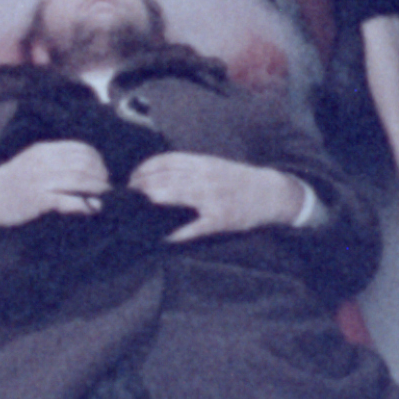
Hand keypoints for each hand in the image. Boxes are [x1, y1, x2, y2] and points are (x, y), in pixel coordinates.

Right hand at [0, 139, 110, 234]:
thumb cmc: (13, 181)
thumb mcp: (33, 162)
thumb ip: (56, 162)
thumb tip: (85, 170)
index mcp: (44, 150)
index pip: (80, 148)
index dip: (98, 160)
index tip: (104, 172)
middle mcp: (44, 162)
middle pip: (83, 164)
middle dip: (100, 176)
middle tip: (107, 187)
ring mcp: (40, 180)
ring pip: (79, 180)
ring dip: (96, 189)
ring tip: (104, 198)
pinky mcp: (37, 200)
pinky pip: (67, 200)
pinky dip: (83, 205)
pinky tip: (90, 209)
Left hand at [128, 152, 300, 242]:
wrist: (270, 193)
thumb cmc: (238, 180)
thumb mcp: (214, 165)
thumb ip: (189, 168)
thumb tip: (157, 173)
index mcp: (204, 163)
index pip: (167, 161)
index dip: (145, 168)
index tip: (132, 177)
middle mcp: (207, 177)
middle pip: (167, 178)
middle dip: (144, 186)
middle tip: (129, 195)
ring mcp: (213, 198)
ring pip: (177, 196)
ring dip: (155, 201)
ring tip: (138, 208)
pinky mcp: (220, 219)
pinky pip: (195, 227)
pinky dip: (178, 233)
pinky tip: (165, 237)